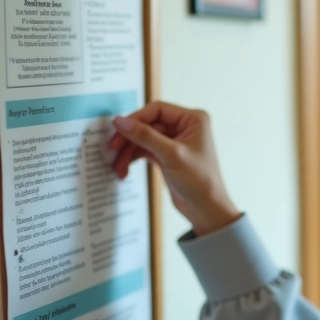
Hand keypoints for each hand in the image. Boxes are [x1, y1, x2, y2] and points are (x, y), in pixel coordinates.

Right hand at [108, 102, 240, 236]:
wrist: (207, 209)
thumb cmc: (200, 181)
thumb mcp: (171, 155)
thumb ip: (144, 136)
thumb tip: (120, 121)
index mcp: (193, 119)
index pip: (157, 110)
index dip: (136, 119)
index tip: (118, 130)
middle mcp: (185, 126)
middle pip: (148, 125)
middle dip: (129, 139)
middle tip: (112, 151)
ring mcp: (175, 141)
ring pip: (144, 139)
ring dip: (129, 152)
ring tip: (118, 168)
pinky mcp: (168, 155)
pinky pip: (145, 150)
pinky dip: (134, 159)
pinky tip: (125, 170)